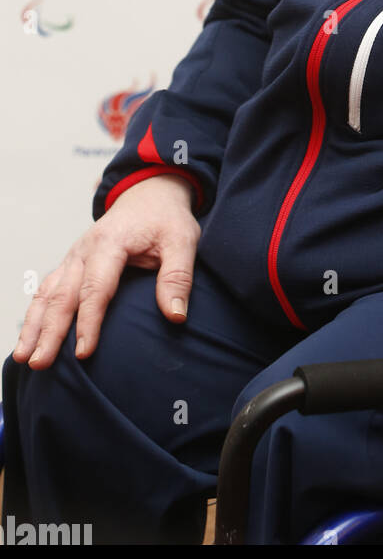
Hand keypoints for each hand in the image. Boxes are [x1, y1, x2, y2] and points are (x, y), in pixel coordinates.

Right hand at [12, 174, 199, 369]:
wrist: (149, 195)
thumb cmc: (166, 219)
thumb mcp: (183, 240)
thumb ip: (178, 276)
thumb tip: (176, 316)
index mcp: (111, 242)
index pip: (96, 288)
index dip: (89, 321)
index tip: (84, 352)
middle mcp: (84, 250)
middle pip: (63, 295)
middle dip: (49, 331)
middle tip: (40, 363)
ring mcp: (73, 256)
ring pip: (47, 293)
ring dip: (33, 326)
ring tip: (23, 357)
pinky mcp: (70, 263)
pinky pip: (46, 289)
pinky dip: (34, 313)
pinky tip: (28, 337)